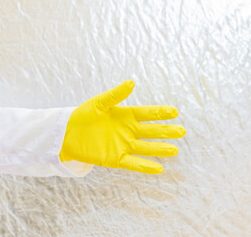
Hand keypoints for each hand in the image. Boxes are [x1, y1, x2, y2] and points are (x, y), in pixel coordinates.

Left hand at [59, 79, 185, 173]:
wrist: (68, 133)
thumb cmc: (84, 115)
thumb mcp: (99, 103)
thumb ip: (115, 95)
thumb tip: (131, 82)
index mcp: (126, 115)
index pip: (147, 114)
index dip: (160, 113)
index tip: (174, 112)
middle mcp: (128, 131)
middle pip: (151, 131)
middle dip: (166, 131)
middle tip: (182, 131)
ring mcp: (124, 145)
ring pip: (146, 148)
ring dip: (160, 149)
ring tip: (175, 150)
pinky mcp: (116, 158)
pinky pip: (134, 163)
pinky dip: (145, 166)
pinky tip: (159, 168)